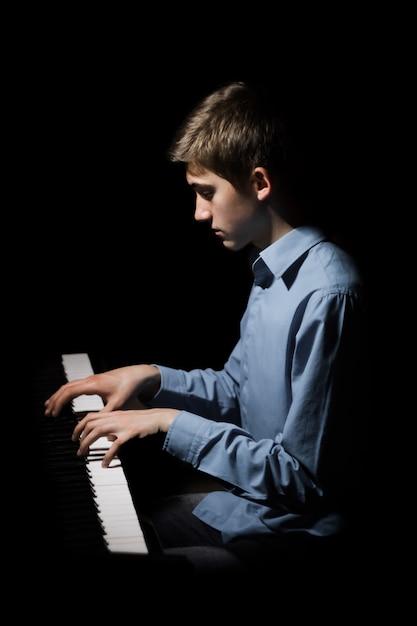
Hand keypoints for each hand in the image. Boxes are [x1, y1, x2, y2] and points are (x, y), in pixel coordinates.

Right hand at [44, 364, 160, 416]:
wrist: (136, 375)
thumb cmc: (128, 388)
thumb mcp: (117, 404)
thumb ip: (104, 415)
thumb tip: (94, 427)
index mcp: (93, 385)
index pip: (69, 392)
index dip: (59, 403)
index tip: (53, 413)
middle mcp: (90, 380)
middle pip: (66, 388)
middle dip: (55, 400)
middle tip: (47, 412)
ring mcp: (91, 379)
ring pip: (70, 385)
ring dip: (59, 395)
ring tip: (50, 406)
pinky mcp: (94, 380)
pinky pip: (76, 385)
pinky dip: (67, 392)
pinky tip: (64, 399)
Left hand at [73, 407, 179, 466]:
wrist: (158, 418)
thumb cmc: (143, 420)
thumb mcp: (126, 421)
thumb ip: (115, 427)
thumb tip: (106, 438)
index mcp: (113, 414)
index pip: (90, 416)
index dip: (79, 426)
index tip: (75, 436)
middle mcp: (115, 418)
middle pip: (91, 424)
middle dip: (80, 437)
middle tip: (78, 449)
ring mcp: (121, 425)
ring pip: (98, 431)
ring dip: (87, 443)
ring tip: (85, 454)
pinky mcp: (129, 433)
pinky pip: (115, 445)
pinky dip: (107, 455)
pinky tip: (105, 463)